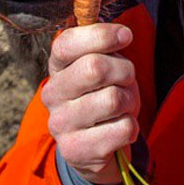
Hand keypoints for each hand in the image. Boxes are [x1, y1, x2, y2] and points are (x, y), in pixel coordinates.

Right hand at [41, 23, 139, 184]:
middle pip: (94, 67)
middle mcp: (51, 93)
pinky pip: (122, 129)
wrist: (97, 147)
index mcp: (56, 66)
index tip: (125, 36)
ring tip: (123, 107)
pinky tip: (120, 129)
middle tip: (127, 79)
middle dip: (124, 70)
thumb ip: (106, 47)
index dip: (101, 35)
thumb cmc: (104, 94)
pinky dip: (132, 127)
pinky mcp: (74, 150)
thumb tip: (122, 33)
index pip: (67, 42)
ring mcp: (60, 124)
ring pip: (113, 99)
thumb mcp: (105, 66)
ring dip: (130, 101)